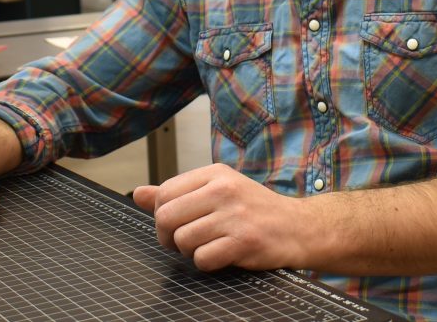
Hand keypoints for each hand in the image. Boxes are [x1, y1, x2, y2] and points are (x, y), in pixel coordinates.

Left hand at [132, 163, 298, 271]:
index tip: (176, 222)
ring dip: (189, 251)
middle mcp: (223, 190)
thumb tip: (138, 194)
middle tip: (182, 241)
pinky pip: (202, 259)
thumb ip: (177, 193)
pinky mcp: (244, 242)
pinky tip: (221, 255)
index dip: (162, 213)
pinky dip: (206, 263)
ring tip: (207, 245)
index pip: (164, 192)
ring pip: (182, 240)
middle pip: (166, 217)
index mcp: (214, 174)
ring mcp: (234, 216)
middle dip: (168, 236)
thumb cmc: (254, 210)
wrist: (298, 227)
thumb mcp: (217, 190)